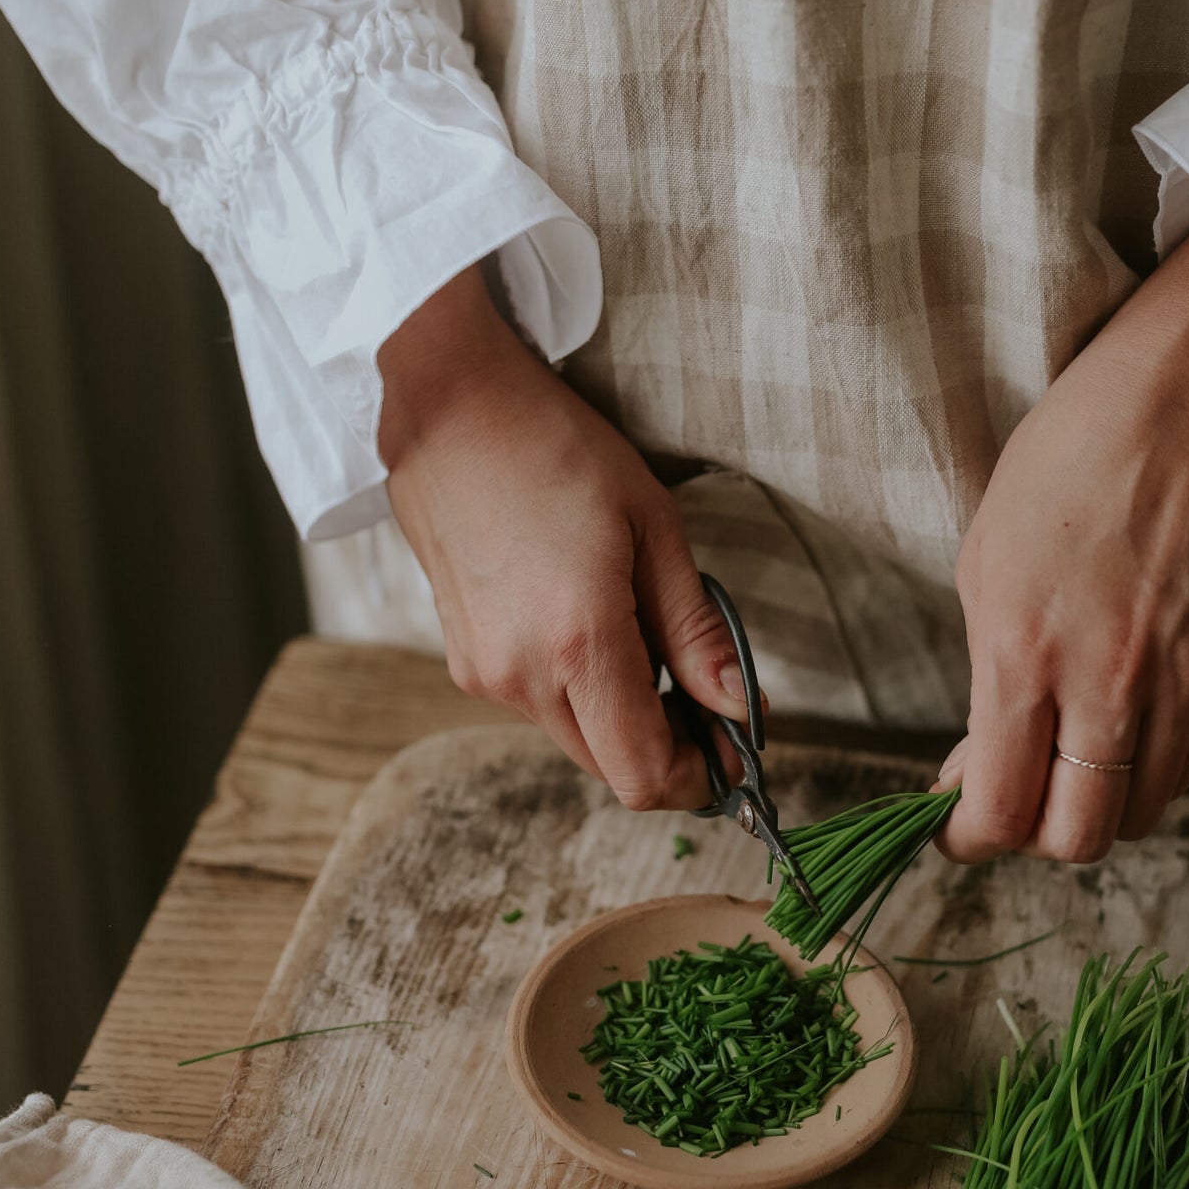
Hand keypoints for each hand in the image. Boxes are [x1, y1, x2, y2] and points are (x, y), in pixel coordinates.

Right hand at [378, 267, 748, 809]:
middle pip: (610, 767)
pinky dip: (576, 688)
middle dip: (666, 748)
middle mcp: (522, 676)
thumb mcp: (653, 527)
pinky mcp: (464, 658)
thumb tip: (740, 708)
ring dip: (620, 715)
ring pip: (574, 736)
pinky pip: (536, 703)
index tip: (731, 750)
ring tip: (643, 636)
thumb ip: (696, 631)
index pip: (644, 775)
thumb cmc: (556, 449)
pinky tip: (587, 621)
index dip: (699, 779)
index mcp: (579, 644)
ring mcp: (484, 673)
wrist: (448, 410)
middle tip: (705, 697)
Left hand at [937, 212, 1188, 864]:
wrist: (1186, 405)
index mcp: (1025, 654)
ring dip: (1092, 808)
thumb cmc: (1066, 464)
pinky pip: (1184, 766)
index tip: (952, 824)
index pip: (1001, 809)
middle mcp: (1107, 684)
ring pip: (1137, 814)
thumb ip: (988, 681)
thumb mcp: (984, 564)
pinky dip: (1142, 770)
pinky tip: (1114, 724)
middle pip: (1076, 838)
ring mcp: (1178, 684)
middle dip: (1031, 835)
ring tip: (1064, 758)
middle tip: (1008, 795)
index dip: (967, 836)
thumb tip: (982, 764)